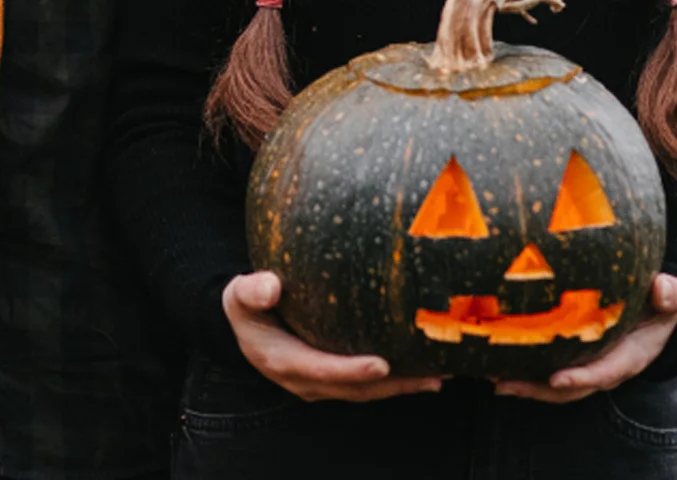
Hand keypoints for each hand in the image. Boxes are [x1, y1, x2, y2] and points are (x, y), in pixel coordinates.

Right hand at [222, 271, 442, 402]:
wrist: (244, 325)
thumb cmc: (246, 306)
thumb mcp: (239, 295)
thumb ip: (251, 290)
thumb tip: (270, 286)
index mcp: (283, 361)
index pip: (321, 370)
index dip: (351, 370)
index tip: (381, 364)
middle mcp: (305, 380)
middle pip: (354, 388)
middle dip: (392, 384)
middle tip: (428, 375)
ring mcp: (321, 383)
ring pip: (366, 390)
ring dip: (401, 386)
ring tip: (436, 376)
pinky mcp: (333, 378)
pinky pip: (367, 384)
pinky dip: (395, 380)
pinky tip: (423, 371)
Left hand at [492, 274, 676, 402]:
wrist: (656, 307)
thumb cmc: (661, 301)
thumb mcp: (672, 297)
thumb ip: (671, 294)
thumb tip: (663, 287)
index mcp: (630, 356)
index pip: (604, 372)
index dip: (581, 377)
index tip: (556, 379)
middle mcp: (606, 366)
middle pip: (571, 387)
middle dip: (538, 389)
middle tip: (506, 384)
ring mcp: (588, 363)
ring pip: (554, 383)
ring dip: (525, 384)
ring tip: (494, 378)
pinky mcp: (573, 354)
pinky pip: (547, 366)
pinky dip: (524, 367)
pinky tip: (496, 360)